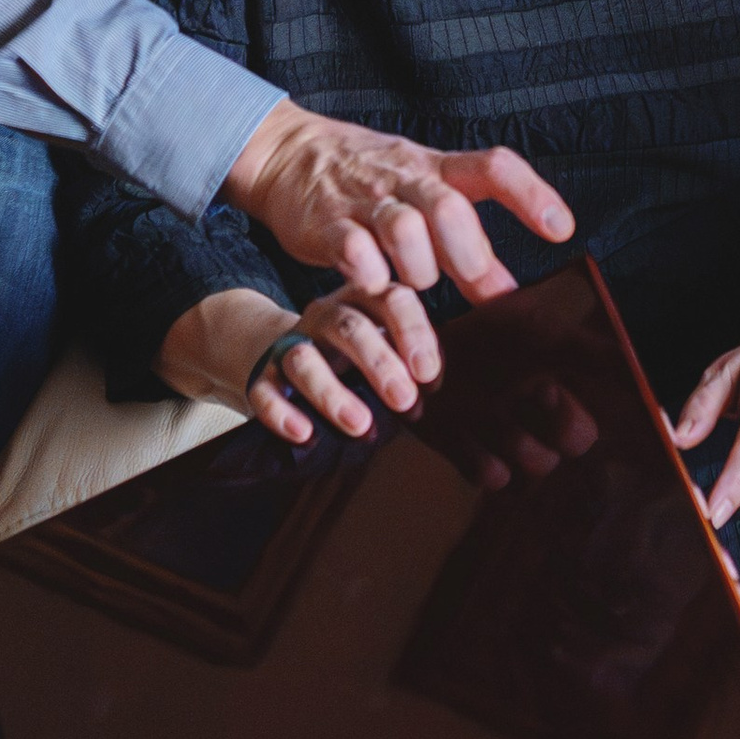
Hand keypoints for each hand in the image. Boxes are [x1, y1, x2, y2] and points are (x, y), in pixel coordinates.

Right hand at [159, 281, 438, 448]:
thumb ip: (424, 375)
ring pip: (304, 358)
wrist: (270, 350)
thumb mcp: (388, 351)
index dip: (413, 334)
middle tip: (406, 402)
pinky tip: (303, 432)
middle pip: (350, 326)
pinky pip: (264, 389)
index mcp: (364, 299)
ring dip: (333, 392)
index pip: (392, 299)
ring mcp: (289, 343)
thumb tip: (480, 438)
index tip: (430, 374)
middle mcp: (326, 315)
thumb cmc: (352, 357)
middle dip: (379, 364)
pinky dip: (281, 412)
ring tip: (361, 425)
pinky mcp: (259, 375)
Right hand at [225, 102, 572, 305]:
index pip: (494, 167)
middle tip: (472, 279)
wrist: (288, 153)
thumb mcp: (420, 199)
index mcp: (436, 169)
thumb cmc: (368, 182)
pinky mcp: (326, 223)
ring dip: (419, 267)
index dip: (530, 195)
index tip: (561, 229)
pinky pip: (353, 248)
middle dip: (467, 250)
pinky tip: (372, 282)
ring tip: (413, 283)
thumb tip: (509, 293)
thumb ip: (464, 246)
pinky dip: (369, 272)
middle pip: (449, 205)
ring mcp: (364, 200)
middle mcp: (405, 179)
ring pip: (404, 228)